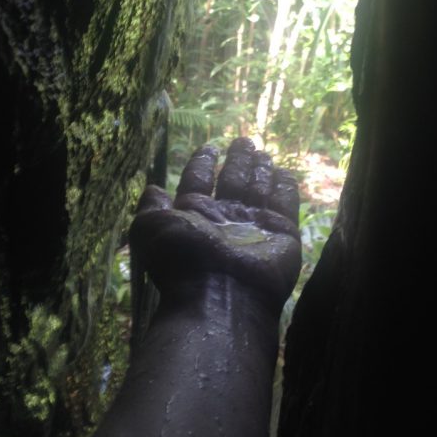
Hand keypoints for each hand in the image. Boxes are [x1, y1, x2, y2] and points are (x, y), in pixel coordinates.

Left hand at [129, 138, 301, 312]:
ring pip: (258, 188)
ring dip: (260, 170)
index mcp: (195, 214)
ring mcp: (254, 226)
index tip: (209, 147)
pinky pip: (285, 203)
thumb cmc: (184, 260)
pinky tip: (284, 172)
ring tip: (262, 152)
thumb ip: (150, 207)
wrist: (222, 295)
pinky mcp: (282, 233)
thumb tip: (153, 188)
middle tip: (243, 141)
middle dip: (237, 161)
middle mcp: (225, 219)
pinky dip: (285, 187)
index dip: (202, 163)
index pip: (198, 181)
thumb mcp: (151, 229)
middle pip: (232, 180)